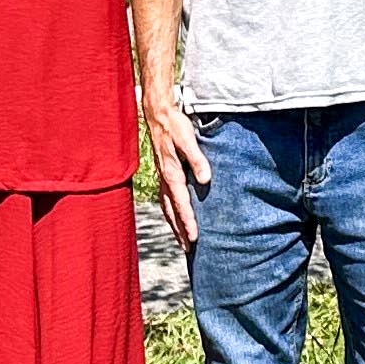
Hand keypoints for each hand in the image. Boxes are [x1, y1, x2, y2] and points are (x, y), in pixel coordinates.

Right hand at [145, 90, 208, 245]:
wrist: (158, 114)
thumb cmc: (175, 126)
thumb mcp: (188, 139)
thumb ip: (198, 159)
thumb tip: (206, 179)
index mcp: (172, 173)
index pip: (181, 203)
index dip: (188, 221)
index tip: (194, 237)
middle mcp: (164, 179)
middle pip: (171, 211)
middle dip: (180, 230)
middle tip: (189, 248)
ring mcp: (161, 177)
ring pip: (166, 207)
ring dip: (174, 224)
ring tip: (181, 240)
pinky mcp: (162, 173)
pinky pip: (164, 199)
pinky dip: (170, 212)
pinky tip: (174, 217)